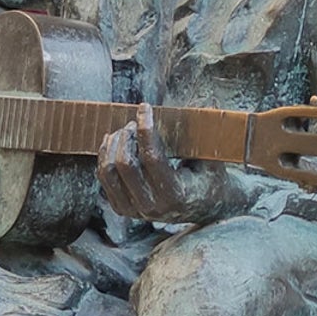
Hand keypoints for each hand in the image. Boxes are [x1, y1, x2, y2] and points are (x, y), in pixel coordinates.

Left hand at [98, 104, 230, 222]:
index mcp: (176, 196)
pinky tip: (114, 140)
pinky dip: (105, 155)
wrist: (204, 208)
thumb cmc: (210, 179)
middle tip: (135, 123)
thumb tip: (206, 104)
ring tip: (124, 131)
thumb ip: (205, 136)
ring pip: (109, 172)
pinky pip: (104, 178)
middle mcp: (152, 207)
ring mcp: (134, 211)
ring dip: (113, 145)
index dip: (146, 129)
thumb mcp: (213, 160)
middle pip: (125, 164)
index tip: (145, 108)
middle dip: (127, 136)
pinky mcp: (122, 208)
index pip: (152, 158)